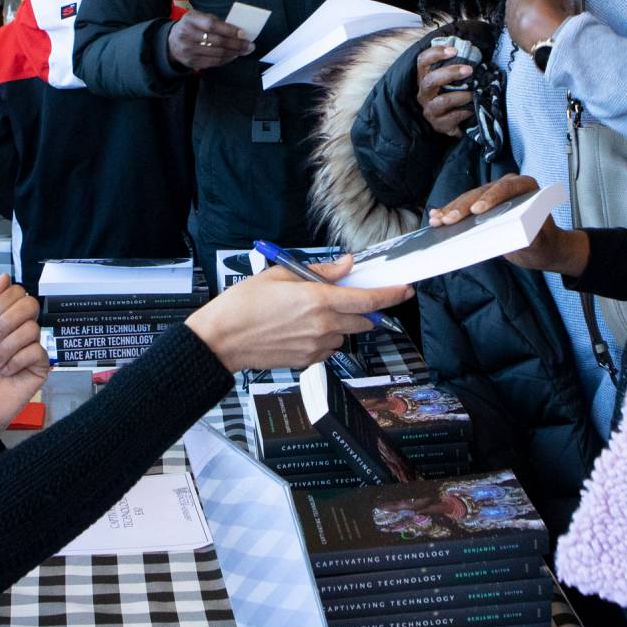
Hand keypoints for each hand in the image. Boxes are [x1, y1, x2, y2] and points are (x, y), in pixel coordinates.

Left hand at [0, 275, 48, 454]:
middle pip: (30, 304)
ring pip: (32, 328)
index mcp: (2, 317)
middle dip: (6, 321)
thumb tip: (4, 276)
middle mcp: (19, 329)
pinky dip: (17, 361)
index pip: (16, 292)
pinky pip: (37, 350)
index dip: (1, 303)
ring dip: (7, 346)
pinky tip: (7, 371)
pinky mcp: (41, 365)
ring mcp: (31, 346)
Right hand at [167, 10, 253, 71]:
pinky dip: (226, 59)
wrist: (171, 43)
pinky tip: (233, 56)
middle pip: (217, 42)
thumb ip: (214, 21)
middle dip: (237, 44)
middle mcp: (187, 35)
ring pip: (217, 54)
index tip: (243, 33)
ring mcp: (189, 51)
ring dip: (234, 53)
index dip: (229, 30)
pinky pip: (214, 62)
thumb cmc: (190, 27)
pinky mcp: (192, 62)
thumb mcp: (197, 17)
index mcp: (190, 20)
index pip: (212, 25)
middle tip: (250, 45)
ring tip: (244, 51)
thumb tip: (237, 30)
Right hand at [185, 258, 412, 371]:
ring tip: (308, 312)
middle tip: (344, 296)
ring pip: (345, 334)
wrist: (222, 339)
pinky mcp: (307, 360)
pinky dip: (324, 337)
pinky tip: (301, 328)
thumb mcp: (281, 275)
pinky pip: (329, 347)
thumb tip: (346, 265)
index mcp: (318, 300)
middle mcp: (322, 325)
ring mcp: (316, 346)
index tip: (405, 289)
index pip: (368, 300)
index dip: (392, 295)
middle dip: (363, 308)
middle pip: (363, 319)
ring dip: (340, 322)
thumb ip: (320, 271)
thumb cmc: (244, 305)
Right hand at [414, 45, 474, 136]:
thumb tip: (474, 53)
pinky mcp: (439, 125)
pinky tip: (472, 109)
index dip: (435, 53)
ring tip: (474, 93)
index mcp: (425, 79)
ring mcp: (430, 111)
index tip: (454, 50)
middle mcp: (424, 94)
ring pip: (442, 101)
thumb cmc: (454, 95)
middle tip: (469, 70)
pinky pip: (451, 118)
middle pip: (430, 81)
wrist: (456, 123)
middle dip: (450, 73)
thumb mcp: (453, 80)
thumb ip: (457, 67)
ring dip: (461, 96)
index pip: (422, 61)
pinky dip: (464, 112)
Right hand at [429, 174, 587, 276]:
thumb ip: (535, 237)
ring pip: (469, 198)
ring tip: (437, 220)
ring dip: (452, 209)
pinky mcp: (482, 203)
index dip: (490, 198)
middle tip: (448, 219)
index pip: (506, 188)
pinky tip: (436, 215)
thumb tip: (524, 233)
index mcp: (526, 187)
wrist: (540, 246)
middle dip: (463, 207)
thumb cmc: (543, 244)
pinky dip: (450, 211)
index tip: (477, 211)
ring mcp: (493, 193)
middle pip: (482, 193)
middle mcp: (509, 185)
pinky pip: (465, 205)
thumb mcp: (541, 242)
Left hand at [505, 0, 589, 53]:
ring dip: (537, 15)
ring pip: (526, 14)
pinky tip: (547, 29)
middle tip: (555, 2)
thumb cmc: (547, 4)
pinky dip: (535, 30)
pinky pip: (526, 29)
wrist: (544, 31)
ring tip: (552, 17)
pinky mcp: (515, 34)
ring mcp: (512, 18)